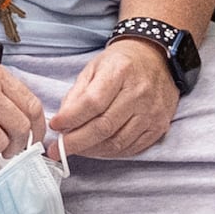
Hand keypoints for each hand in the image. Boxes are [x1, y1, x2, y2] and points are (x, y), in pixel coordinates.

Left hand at [48, 36, 178, 160]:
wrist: (157, 61)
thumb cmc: (121, 64)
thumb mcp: (94, 67)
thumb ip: (77, 94)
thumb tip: (62, 123)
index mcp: (120, 71)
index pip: (92, 102)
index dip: (71, 118)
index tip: (54, 126)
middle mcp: (139, 93)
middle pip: (104, 127)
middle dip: (76, 142)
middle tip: (58, 149)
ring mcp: (152, 112)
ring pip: (117, 142)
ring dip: (91, 150)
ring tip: (76, 148)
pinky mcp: (159, 127)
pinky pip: (131, 148)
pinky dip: (110, 152)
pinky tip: (96, 148)